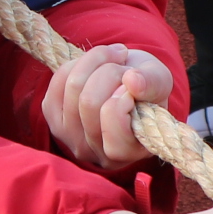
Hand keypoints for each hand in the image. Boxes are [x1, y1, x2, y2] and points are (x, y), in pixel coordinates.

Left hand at [41, 43, 176, 169]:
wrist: (124, 83)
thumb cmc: (145, 89)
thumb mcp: (160, 83)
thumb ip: (153, 83)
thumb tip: (132, 81)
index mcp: (127, 152)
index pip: (114, 124)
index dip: (124, 95)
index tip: (134, 82)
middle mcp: (94, 152)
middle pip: (89, 102)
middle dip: (111, 71)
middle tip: (125, 68)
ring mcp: (69, 137)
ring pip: (73, 87)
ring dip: (95, 61)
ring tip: (113, 61)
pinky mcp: (52, 117)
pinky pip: (59, 79)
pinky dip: (77, 63)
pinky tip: (93, 66)